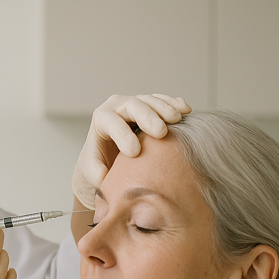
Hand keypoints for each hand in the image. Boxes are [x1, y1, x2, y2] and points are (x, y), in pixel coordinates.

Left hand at [72, 94, 190, 208]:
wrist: (109, 154)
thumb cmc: (100, 162)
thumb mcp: (93, 170)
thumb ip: (96, 174)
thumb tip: (105, 178)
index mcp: (101, 119)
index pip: (110, 121)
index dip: (122, 135)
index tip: (135, 152)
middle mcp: (117, 106)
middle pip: (133, 105)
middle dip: (148, 117)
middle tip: (161, 132)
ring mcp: (135, 103)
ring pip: (150, 100)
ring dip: (165, 108)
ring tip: (177, 119)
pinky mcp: (150, 105)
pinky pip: (163, 101)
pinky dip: (174, 104)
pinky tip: (185, 110)